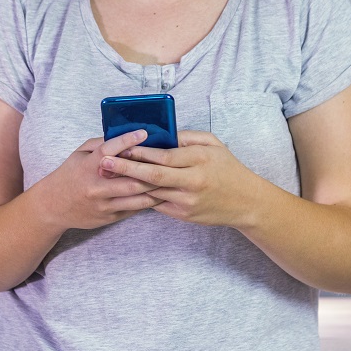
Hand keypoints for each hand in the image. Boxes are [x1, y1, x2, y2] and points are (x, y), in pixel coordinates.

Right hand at [42, 130, 164, 230]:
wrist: (52, 207)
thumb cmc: (70, 175)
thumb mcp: (79, 154)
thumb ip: (101, 145)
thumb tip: (126, 134)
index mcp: (88, 166)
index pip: (109, 151)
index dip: (127, 141)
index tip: (144, 132)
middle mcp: (96, 187)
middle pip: (131, 180)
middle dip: (152, 172)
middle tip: (170, 163)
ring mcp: (103, 204)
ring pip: (136, 198)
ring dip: (156, 189)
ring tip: (172, 180)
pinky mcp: (109, 217)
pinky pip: (134, 209)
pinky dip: (148, 201)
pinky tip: (161, 194)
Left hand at [98, 130, 258, 226]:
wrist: (245, 202)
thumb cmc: (228, 168)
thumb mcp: (213, 144)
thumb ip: (187, 137)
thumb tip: (160, 135)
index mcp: (200, 160)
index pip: (165, 156)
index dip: (141, 152)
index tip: (122, 146)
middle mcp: (193, 182)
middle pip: (153, 176)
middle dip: (126, 168)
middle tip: (104, 163)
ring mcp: (187, 202)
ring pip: (152, 192)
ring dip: (129, 184)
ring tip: (109, 176)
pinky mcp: (184, 215)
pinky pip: (158, 203)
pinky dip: (143, 195)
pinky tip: (128, 189)